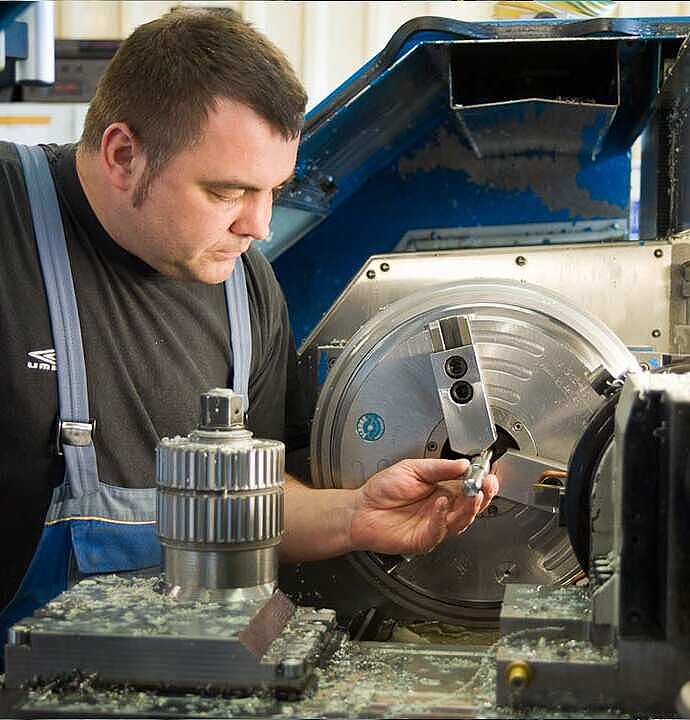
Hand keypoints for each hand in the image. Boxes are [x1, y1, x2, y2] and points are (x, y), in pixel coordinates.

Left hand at [350, 458, 498, 555]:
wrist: (361, 510)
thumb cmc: (383, 491)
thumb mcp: (413, 468)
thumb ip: (439, 468)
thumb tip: (463, 464)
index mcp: (443, 492)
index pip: (470, 488)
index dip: (482, 482)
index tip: (488, 473)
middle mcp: (443, 510)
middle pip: (472, 507)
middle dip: (483, 495)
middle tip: (487, 484)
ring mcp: (435, 526)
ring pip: (461, 520)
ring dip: (469, 507)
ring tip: (472, 493)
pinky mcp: (424, 539)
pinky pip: (439, 530)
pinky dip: (442, 517)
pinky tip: (442, 504)